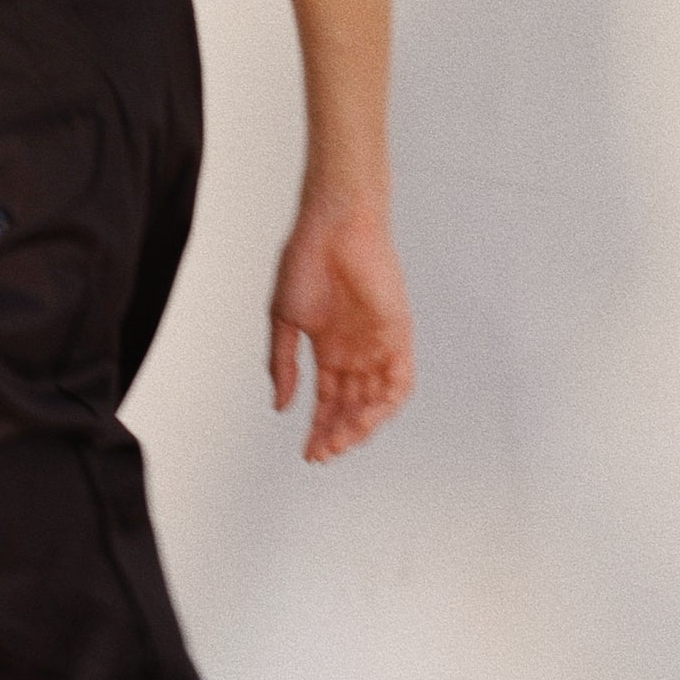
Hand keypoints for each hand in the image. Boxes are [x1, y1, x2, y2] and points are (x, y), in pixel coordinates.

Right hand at [269, 197, 413, 461]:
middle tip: (320, 454)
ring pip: (374, 400)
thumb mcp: (284, 322)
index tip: (307, 451)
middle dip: (336, 433)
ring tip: (338, 443)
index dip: (318, 427)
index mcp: (329, 348)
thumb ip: (283, 365)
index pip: (328, 400)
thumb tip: (280, 405)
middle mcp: (356, 351)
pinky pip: (398, 380)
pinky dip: (384, 405)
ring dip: (358, 426)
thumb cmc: (305, 262)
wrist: (333, 226)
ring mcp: (378, 344)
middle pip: (351, 406)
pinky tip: (364, 421)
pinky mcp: (397, 334)